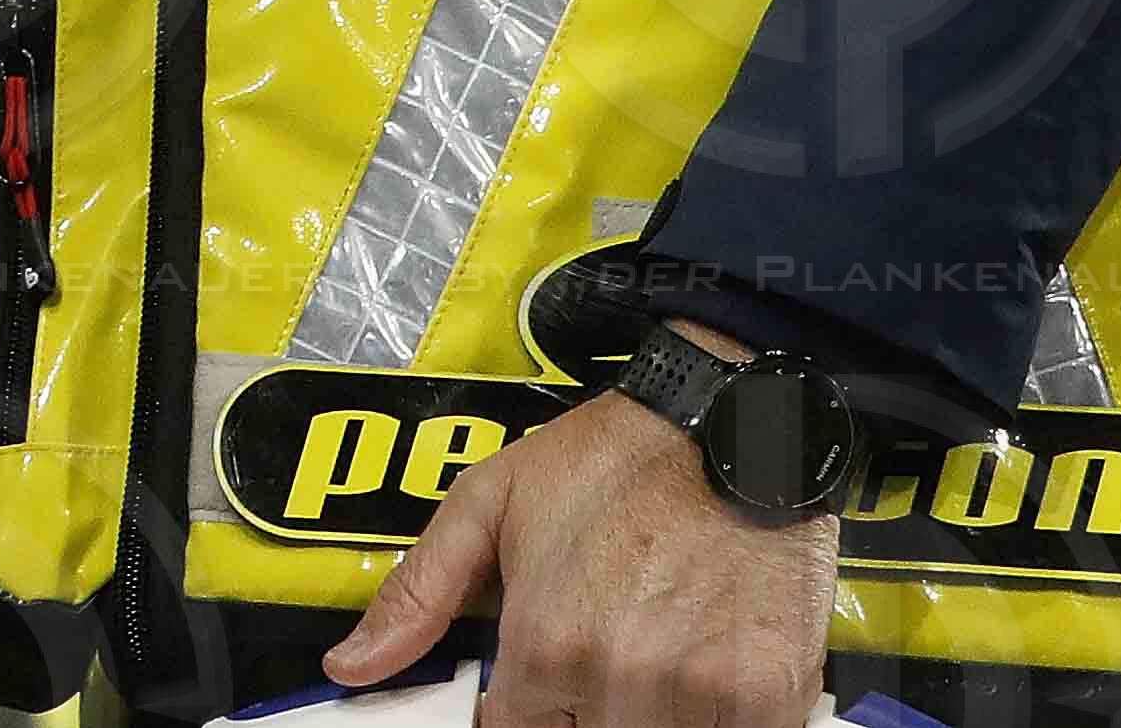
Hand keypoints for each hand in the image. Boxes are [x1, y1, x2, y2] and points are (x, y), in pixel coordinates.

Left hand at [322, 338, 835, 725]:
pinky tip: (705, 669)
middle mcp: (619, 680)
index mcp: (544, 644)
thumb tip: (350, 668)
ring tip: (652, 650)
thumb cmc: (608, 461)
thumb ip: (416, 595)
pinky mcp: (771, 695)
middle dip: (582, 711)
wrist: (731, 422)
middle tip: (600, 649)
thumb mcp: (487, 504)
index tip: (534, 685)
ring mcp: (702, 694)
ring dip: (647, 714)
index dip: (519, 713)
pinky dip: (715, 720)